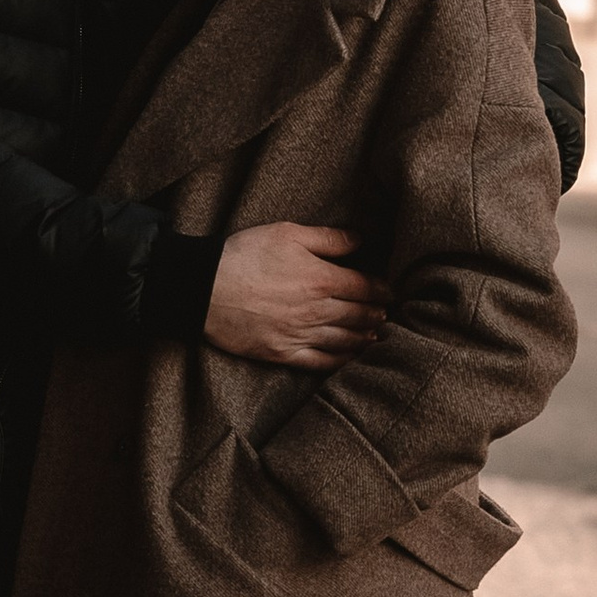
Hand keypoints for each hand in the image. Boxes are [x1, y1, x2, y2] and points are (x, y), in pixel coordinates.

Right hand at [207, 223, 389, 369]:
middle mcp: (317, 311)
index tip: (391, 291)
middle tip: (388, 314)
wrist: (204, 289)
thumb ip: (328, 238)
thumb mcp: (287, 233)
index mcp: (321, 279)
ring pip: (345, 340)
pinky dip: (341, 361)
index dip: (382, 289)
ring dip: (365, 338)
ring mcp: (301, 335)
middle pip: (359, 315)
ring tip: (378, 335)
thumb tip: (360, 239)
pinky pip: (321, 362)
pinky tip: (352, 359)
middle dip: (377, 314)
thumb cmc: (245, 255)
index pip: (364, 287)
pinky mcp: (283, 353)